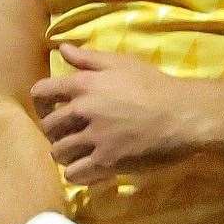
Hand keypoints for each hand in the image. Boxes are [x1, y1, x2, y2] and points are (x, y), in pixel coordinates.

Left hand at [34, 44, 212, 183]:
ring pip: (58, 152)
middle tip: (69, 134)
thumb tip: (60, 49)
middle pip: (49, 127)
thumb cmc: (154, 85)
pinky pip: (75, 174)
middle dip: (55, 132)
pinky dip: (77, 173)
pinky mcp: (106, 162)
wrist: (182, 114)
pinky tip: (88, 169)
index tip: (48, 109)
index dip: (40, 103)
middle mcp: (83, 111)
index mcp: (84, 84)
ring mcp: (94, 138)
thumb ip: (88, 57)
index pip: (41, 92)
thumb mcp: (121, 63)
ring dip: (65, 154)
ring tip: (78, 153)